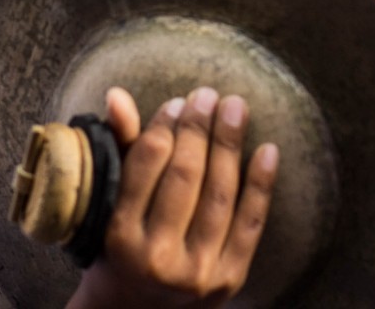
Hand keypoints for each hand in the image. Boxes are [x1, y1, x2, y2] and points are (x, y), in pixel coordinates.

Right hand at [66, 87, 277, 308]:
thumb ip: (118, 148)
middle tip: (208, 95)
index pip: (146, 166)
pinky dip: (261, 184)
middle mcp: (158, 256)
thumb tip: (118, 95)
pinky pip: (251, 223)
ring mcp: (198, 271)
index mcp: (120, 236)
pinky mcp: (229, 279)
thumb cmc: (117, 249)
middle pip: (185, 176)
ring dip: (230, 144)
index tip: (177, 102)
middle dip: (198, 129)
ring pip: (219, 194)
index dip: (164, 128)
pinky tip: (268, 149)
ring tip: (235, 107)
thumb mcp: (105, 205)